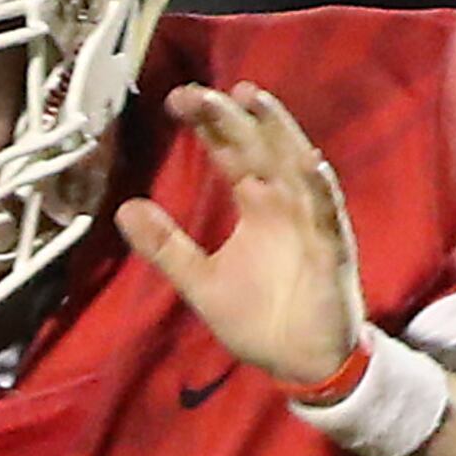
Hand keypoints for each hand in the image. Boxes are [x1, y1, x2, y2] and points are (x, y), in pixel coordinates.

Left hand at [115, 81, 366, 388]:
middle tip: (196, 92)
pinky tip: (308, 162)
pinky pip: (327, 214)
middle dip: (231, 118)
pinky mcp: (331, 249)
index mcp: (257, 205)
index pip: (231, 153)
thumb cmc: (259, 319)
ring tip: (252, 99)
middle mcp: (285, 203)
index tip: (177, 100)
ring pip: (295, 166)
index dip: (209, 125)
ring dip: (277, 132)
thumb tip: (124, 208)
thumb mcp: (200, 281)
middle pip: (258, 148)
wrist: (301, 363)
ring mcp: (311, 221)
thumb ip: (167, 245)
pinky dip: (319, 188)